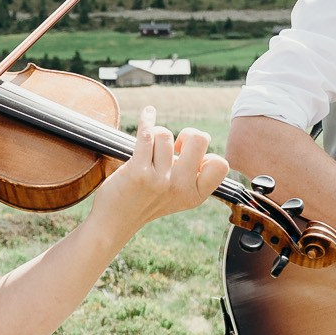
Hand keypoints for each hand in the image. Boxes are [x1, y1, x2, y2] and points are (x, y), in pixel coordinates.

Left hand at [88, 106, 229, 236]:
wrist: (115, 221)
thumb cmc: (146, 201)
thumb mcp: (178, 194)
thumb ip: (193, 173)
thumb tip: (200, 137)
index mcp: (195, 194)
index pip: (220, 164)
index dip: (206, 154)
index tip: (189, 159)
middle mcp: (181, 188)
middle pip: (199, 139)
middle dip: (187, 134)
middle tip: (173, 146)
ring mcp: (160, 180)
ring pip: (166, 134)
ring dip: (155, 137)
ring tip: (147, 152)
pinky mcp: (138, 172)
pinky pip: (147, 134)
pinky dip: (147, 119)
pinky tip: (148, 113)